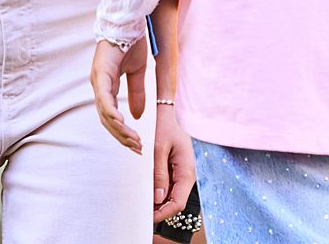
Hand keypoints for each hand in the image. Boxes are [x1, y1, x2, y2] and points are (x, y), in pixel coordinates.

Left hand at [91, 38, 147, 153]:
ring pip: (105, 112)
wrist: (129, 22)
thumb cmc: (131, 43)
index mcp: (106, 86)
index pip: (111, 117)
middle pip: (106, 119)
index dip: (122, 132)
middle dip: (122, 136)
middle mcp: (99, 85)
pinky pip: (104, 98)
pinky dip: (111, 112)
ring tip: (134, 140)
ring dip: (119, 128)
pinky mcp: (100, 73)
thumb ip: (136, 93)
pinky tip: (121, 122)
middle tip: (137, 148)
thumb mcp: (137, 73)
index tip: (136, 144)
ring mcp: (98, 79)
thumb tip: (136, 117)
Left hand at [152, 104, 195, 221]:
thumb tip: (158, 199)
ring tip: (142, 201)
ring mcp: (182, 172)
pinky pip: (169, 185)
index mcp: (186, 171)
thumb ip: (159, 174)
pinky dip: (159, 190)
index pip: (178, 203)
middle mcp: (187, 174)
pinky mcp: (177, 169)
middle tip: (141, 211)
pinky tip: (148, 188)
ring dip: (159, 200)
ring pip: (172, 195)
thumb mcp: (159, 149)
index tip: (149, 217)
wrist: (168, 111)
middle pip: (175, 201)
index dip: (164, 213)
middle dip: (160, 209)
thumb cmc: (165, 126)